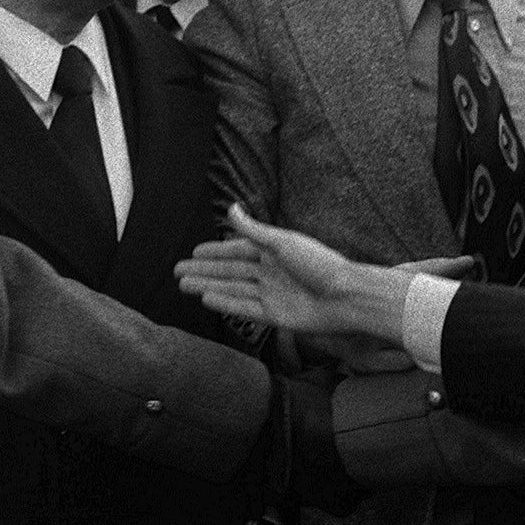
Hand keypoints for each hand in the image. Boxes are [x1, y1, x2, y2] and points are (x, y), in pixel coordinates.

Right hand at [177, 205, 417, 345]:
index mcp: (273, 252)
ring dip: (208, 286)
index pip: (236, 251)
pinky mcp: (275, 316)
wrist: (347, 297)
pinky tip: (207, 300)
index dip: (214, 252)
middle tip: (178, 271)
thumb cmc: (320, 265)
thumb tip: (231, 208)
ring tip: (184, 286)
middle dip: (204, 271)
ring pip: (232, 290)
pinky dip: (225, 304)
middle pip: (229, 272)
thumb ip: (253, 230)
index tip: (193, 252)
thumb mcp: (283, 241)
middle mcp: (269, 273)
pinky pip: (244, 309)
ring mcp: (271, 295)